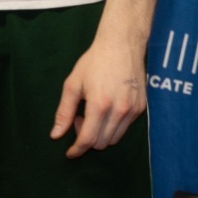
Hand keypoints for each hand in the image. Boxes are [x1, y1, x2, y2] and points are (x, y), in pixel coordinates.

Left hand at [52, 34, 148, 157]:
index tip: (70, 152)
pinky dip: (113, 126)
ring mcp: (133, 109)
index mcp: (100, 104)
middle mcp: (119, 110)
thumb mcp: (73, 84)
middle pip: (102, 142)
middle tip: (80, 120)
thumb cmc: (95, 62)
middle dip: (88, 138)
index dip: (77, 149)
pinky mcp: (141, 107)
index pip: (88, 139)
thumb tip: (56, 135)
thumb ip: (64, 112)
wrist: (122, 45)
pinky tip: (107, 109)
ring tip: (94, 114)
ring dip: (101, 133)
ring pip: (115, 138)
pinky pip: (125, 127)